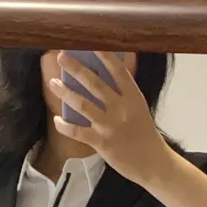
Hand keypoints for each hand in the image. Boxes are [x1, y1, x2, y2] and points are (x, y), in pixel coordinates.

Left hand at [49, 52, 168, 185]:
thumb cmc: (144, 133)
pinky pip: (77, 132)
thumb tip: (103, 75)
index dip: (103, 56)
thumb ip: (123, 93)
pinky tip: (57, 120)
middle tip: (61, 56)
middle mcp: (121, 108)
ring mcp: (110, 126)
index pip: (118, 71)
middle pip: (95, 84)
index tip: (89, 44)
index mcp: (133, 97)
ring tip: (53, 83)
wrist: (152, 163)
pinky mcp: (101, 142)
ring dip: (65, 92)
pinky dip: (65, 125)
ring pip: (83, 104)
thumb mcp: (138, 108)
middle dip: (76, 69)